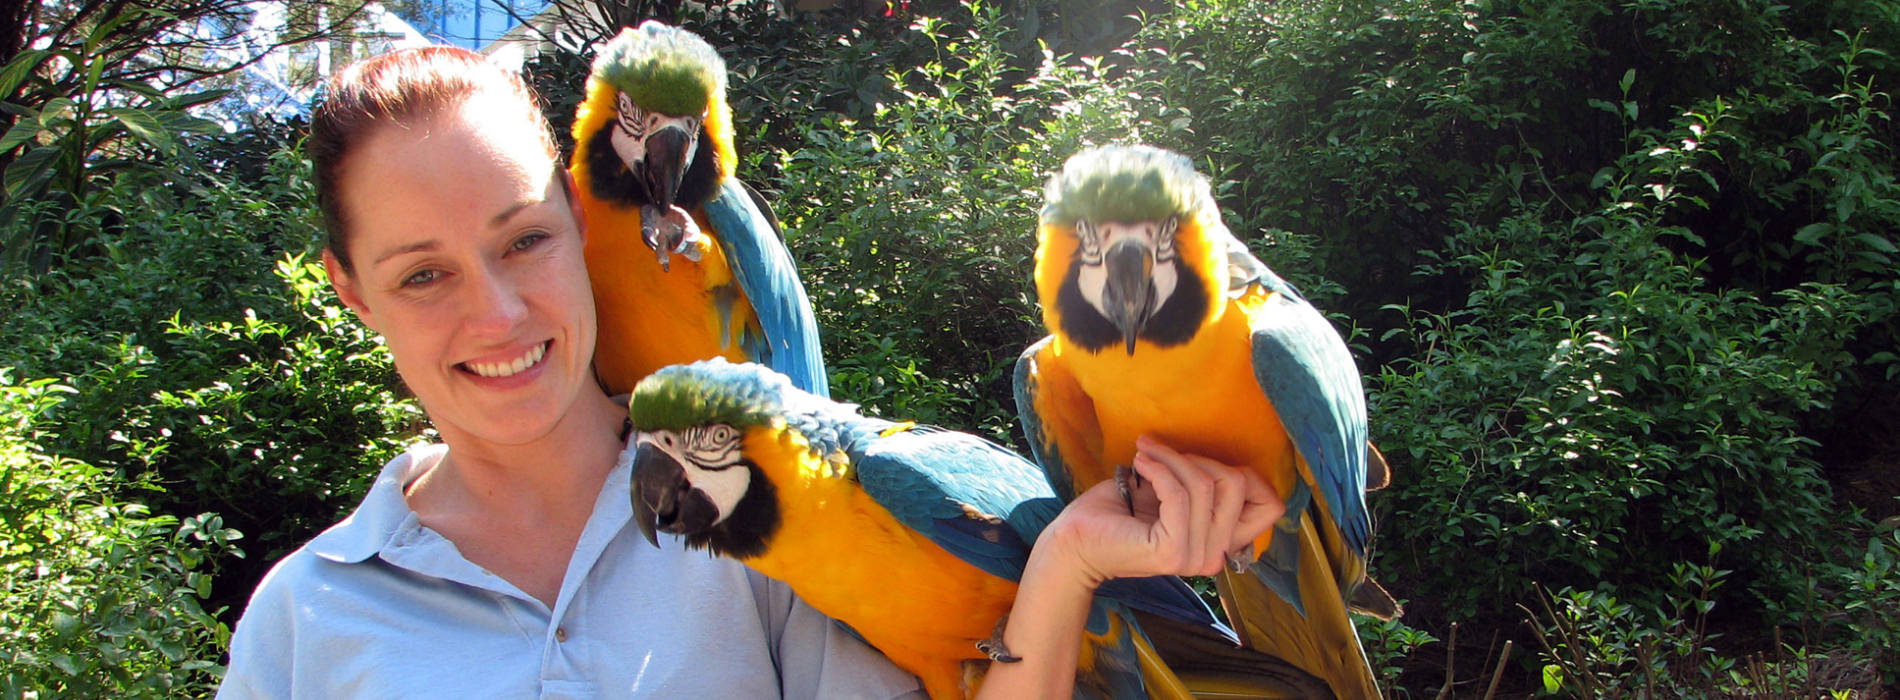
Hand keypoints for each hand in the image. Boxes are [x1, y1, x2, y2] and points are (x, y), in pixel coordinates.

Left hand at [1041, 435, 1283, 587]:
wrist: (1074, 539)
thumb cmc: (1119, 510)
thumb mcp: (1174, 490)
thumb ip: (1208, 485)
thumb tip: (1238, 466)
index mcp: (1220, 542)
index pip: (1270, 506)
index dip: (1244, 472)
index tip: (1200, 461)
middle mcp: (1214, 555)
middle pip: (1238, 484)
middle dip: (1199, 457)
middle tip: (1162, 453)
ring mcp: (1195, 557)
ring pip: (1206, 484)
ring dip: (1172, 458)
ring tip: (1144, 454)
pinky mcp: (1172, 551)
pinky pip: (1180, 494)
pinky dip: (1159, 469)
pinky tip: (1139, 463)